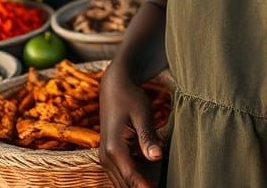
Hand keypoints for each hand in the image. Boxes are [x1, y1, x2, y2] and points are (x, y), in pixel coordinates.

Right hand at [99, 68, 162, 187]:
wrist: (114, 88)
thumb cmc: (130, 98)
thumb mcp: (142, 114)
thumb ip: (147, 137)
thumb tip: (157, 157)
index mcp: (114, 147)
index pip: (131, 176)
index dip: (144, 187)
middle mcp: (106, 156)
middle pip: (124, 184)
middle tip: (160, 186)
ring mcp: (105, 158)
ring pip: (121, 183)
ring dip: (137, 185)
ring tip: (157, 184)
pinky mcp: (109, 157)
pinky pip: (120, 176)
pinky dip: (133, 179)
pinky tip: (149, 179)